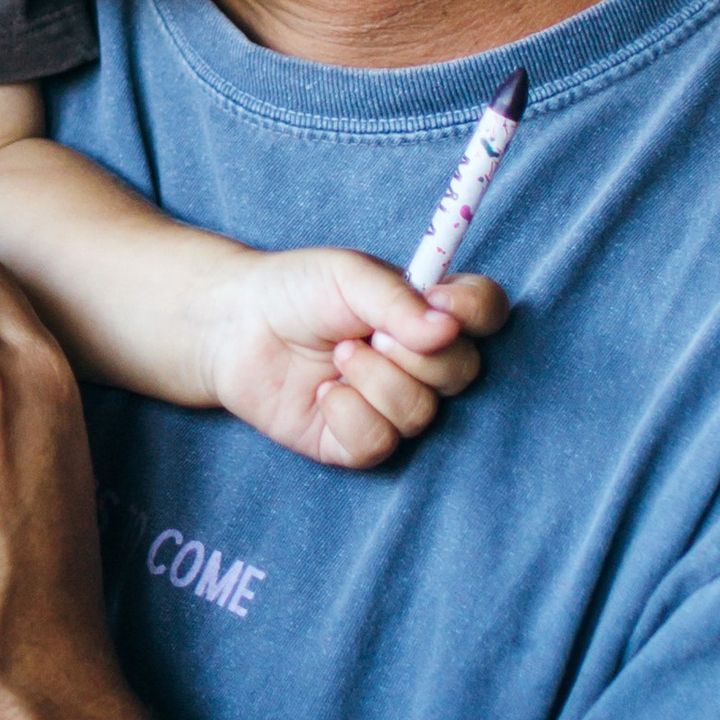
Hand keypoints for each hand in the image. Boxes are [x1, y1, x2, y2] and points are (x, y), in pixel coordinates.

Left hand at [200, 249, 507, 467]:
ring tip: (335, 357)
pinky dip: (348, 415)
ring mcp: (391, 405)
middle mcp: (420, 363)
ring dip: (373, 380)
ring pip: (419, 413)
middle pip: (463, 371)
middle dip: (414, 354)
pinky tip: (323, 394)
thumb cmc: (295, 292)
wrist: (233, 328)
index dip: (476, 312)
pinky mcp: (356, 442)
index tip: (443, 302)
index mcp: (429, 313)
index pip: (486, 314)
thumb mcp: (347, 276)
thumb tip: (447, 330)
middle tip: (367, 333)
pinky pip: (378, 443)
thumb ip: (398, 300)